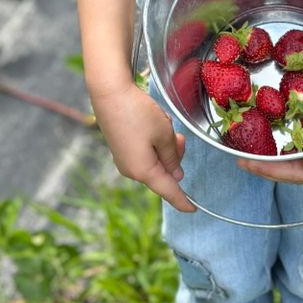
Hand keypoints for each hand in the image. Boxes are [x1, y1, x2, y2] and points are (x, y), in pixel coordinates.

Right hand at [90, 82, 196, 211]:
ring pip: (155, 160)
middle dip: (174, 156)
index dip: (182, 200)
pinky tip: (152, 122)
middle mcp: (131, 170)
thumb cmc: (138, 113)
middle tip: (178, 135)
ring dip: (164, 145)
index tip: (193, 209)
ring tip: (162, 123)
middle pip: (163, 172)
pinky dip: (154, 141)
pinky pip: (145, 152)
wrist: (109, 93)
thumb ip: (172, 157)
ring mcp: (124, 160)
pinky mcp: (121, 149)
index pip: (168, 190)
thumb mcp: (163, 134)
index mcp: (143, 170)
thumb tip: (176, 175)